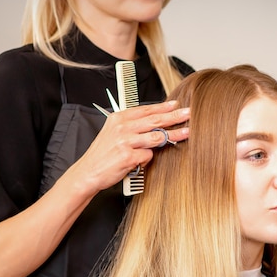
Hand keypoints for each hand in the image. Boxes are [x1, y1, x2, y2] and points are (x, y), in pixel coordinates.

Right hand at [69, 100, 189, 194]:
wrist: (88, 172)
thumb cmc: (103, 154)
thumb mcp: (113, 133)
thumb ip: (131, 126)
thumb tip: (154, 122)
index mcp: (118, 118)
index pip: (145, 110)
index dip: (162, 107)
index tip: (176, 104)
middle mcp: (122, 127)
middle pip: (154, 120)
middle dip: (174, 117)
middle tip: (189, 113)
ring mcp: (125, 142)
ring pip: (156, 137)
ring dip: (174, 135)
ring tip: (187, 133)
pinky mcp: (128, 157)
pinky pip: (148, 156)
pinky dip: (147, 160)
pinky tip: (139, 162)